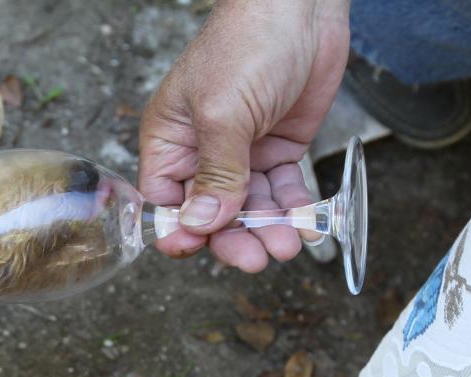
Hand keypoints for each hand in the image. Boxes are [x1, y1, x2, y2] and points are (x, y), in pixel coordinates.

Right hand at [139, 0, 349, 271]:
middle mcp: (203, 152)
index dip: (180, 227)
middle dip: (232, 237)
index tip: (198, 247)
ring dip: (266, 230)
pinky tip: (305, 225)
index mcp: (172, 140)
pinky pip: (282, 190)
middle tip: (255, 258)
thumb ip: (215, 174)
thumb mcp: (224, 114)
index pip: (166, 200)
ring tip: (287, 247)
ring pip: (248, 207)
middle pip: (210, 213)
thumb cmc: (247, 44)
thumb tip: (198, 224)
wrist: (301, 7)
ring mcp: (243, 152)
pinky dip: (292, 209)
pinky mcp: (278, 148)